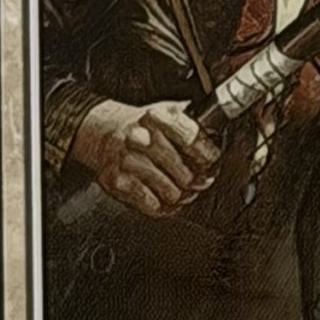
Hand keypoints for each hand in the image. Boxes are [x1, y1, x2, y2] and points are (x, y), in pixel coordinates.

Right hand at [71, 98, 219, 215]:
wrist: (100, 130)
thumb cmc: (141, 125)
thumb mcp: (167, 113)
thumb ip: (193, 122)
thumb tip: (219, 135)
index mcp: (157, 117)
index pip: (191, 138)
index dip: (207, 154)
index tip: (211, 161)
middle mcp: (141, 137)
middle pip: (183, 171)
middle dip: (196, 180)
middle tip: (199, 181)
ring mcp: (128, 161)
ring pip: (170, 191)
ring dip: (180, 195)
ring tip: (182, 192)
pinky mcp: (117, 181)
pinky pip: (150, 203)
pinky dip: (161, 206)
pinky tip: (163, 199)